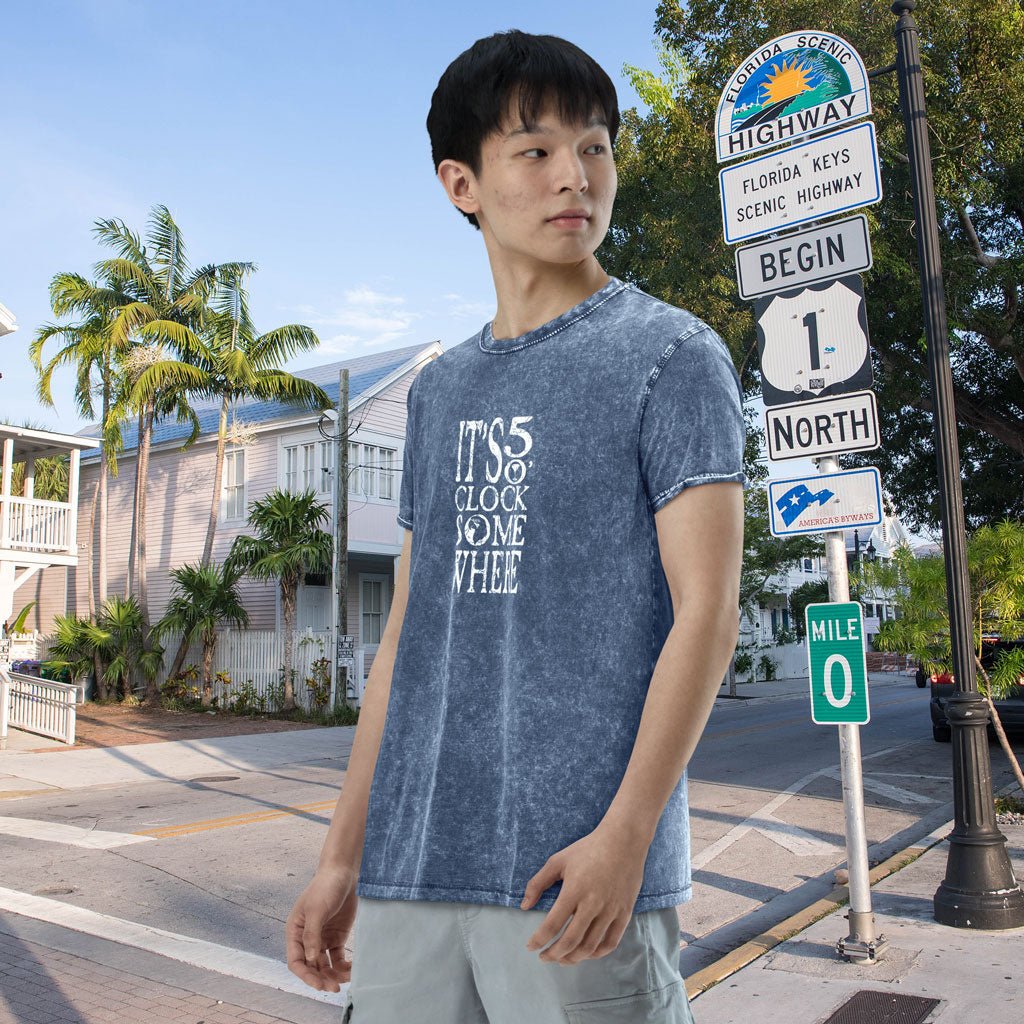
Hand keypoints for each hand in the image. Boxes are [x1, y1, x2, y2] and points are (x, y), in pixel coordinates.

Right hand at [285, 865, 357, 991]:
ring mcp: (322, 938)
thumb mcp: (316, 909)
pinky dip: (343, 966)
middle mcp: (307, 938)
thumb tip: (309, 960)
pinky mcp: (337, 936)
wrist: (344, 871)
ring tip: (346, 980)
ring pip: (324, 965)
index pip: (296, 961)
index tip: (320, 984)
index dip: (306, 975)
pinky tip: (352, 970)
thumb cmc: (325, 886)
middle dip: (321, 978)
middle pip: (311, 966)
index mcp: (295, 931)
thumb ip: (312, 935)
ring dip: (333, 975)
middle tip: (335, 988)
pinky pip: (338, 957)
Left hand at [519, 821, 649, 964]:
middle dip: (553, 954)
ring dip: (573, 958)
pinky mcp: (624, 913)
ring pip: (590, 946)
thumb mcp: (558, 860)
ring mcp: (610, 910)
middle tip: (544, 957)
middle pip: (570, 941)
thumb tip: (524, 906)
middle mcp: (592, 903)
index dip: (539, 940)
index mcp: (574, 890)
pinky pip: (611, 942)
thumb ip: (538, 883)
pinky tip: (585, 953)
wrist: (623, 841)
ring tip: (562, 958)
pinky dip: (596, 954)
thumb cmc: (588, 849)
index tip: (530, 946)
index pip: (552, 924)